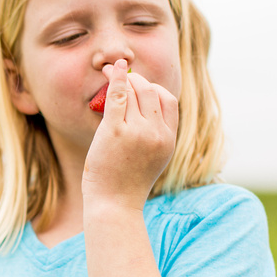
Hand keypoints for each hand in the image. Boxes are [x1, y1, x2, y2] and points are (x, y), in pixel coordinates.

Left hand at [83, 58, 178, 207]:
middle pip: (151, 91)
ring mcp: (137, 132)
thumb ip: (153, 135)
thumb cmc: (126, 184)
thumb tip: (142, 108)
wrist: (114, 206)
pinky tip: (110, 70)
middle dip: (136, 78)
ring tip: (108, 71)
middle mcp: (156, 134)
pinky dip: (115, 78)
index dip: (153, 88)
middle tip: (120, 73)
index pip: (168, 100)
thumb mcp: (151, 159)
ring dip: (122, 77)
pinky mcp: (115, 132)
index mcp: (168, 140)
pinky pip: (118, 96)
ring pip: (133, 91)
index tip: (138, 86)